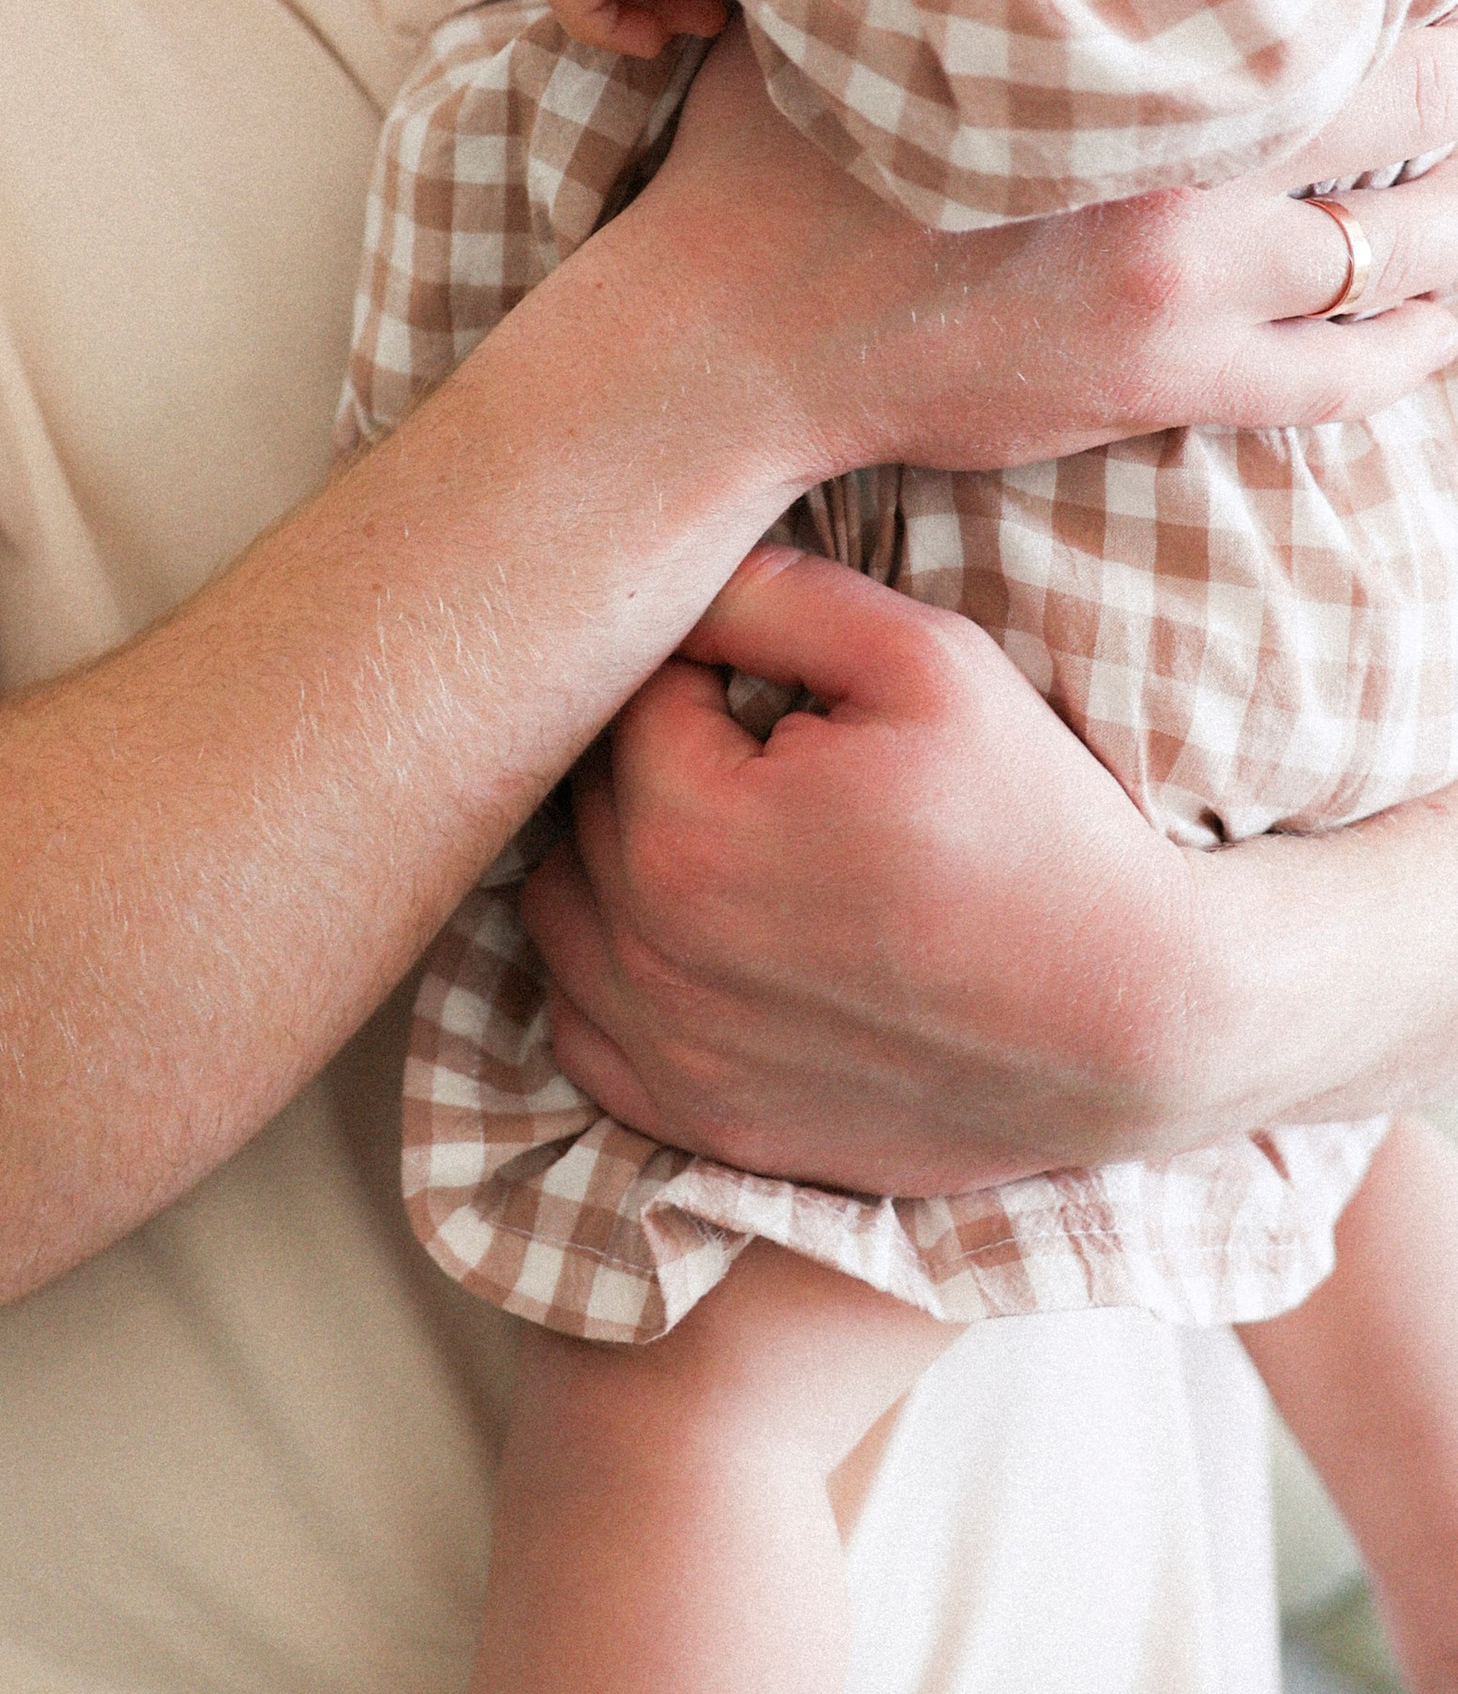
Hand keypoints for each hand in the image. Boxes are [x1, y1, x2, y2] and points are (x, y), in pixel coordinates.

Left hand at [519, 545, 1203, 1195]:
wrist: (1135, 1020)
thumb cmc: (1041, 827)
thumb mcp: (928, 662)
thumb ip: (776, 595)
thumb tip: (675, 569)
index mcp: (686, 830)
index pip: (622, 697)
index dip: (701, 672)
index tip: (775, 687)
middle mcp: (650, 955)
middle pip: (581, 801)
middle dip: (653, 760)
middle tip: (762, 753)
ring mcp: (669, 1055)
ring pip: (558, 912)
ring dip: (614, 862)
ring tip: (728, 837)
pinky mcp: (698, 1123)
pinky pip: (583, 1027)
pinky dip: (617, 976)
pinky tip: (704, 940)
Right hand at [610, 22, 1457, 491]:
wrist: (729, 331)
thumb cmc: (779, 155)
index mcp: (1114, 43)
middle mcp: (1174, 156)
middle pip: (1399, 103)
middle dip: (1446, 86)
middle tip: (1453, 70)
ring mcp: (1181, 282)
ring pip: (1395, 246)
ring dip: (1452, 215)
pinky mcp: (1160, 383)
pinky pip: (1343, 375)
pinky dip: (1411, 344)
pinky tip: (1442, 321)